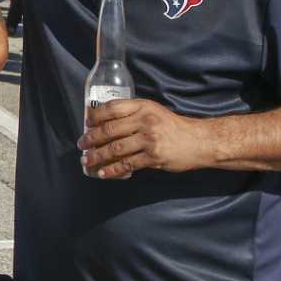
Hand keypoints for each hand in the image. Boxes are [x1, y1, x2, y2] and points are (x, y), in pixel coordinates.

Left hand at [78, 99, 219, 177]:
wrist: (199, 141)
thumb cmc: (174, 127)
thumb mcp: (154, 112)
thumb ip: (134, 114)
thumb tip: (106, 122)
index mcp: (143, 107)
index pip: (112, 108)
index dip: (96, 116)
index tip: (86, 123)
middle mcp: (145, 121)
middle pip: (110, 129)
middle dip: (91, 139)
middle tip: (81, 145)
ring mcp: (149, 139)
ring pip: (116, 148)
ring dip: (97, 156)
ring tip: (87, 160)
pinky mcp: (154, 157)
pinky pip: (128, 164)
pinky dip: (113, 169)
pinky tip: (103, 173)